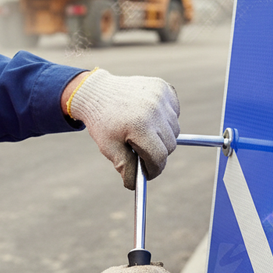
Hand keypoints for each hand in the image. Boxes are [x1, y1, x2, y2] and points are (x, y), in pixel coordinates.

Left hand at [65, 69, 179, 189]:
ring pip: (174, 129)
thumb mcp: (109, 147)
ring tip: (143, 132)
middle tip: (142, 152)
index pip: (159, 157)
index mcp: (140, 125)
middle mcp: (154, 109)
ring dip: (163, 135)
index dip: (153, 169)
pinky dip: (166, 118)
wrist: (98, 92)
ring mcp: (161, 96)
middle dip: (157, 153)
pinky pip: (174, 112)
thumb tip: (135, 185)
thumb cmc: (102, 122)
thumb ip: (125, 167)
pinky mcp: (164, 87)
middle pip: (169, 145)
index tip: (147, 172)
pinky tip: (149, 117)